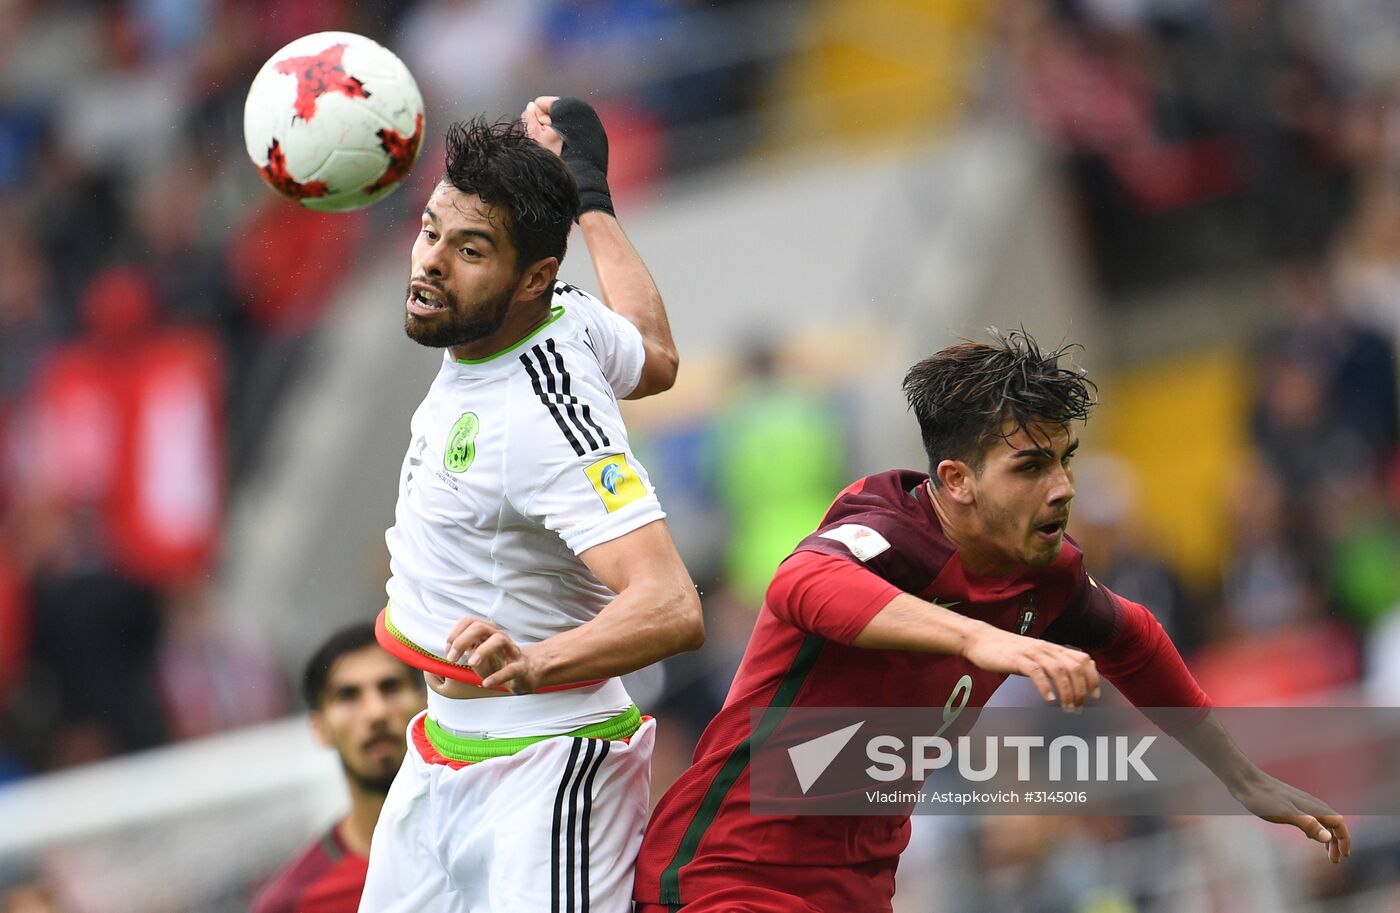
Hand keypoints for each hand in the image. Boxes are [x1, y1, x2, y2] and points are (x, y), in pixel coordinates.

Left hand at [444, 617, 540, 694]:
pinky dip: (498, 676)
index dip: (455, 633)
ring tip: (471, 663)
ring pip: (499, 639)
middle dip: (462, 640)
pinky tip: (486, 683)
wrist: (525, 673)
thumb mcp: (477, 654)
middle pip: (481, 627)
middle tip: (452, 658)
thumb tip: (451, 649)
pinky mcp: (521, 667)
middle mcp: (499, 637)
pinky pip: (511, 668)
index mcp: (488, 633)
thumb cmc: (497, 663)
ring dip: (482, 650)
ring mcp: (511, 651)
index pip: (469, 621)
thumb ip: (466, 648)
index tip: (447, 649)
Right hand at [520, 94, 612, 217]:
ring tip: (555, 148)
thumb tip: (531, 106)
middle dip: (547, 124)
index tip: (536, 130)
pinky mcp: (598, 137)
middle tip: (544, 140)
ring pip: (567, 124)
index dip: (535, 116)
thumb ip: (530, 118)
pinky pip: (578, 134)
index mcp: (568, 107)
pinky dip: (570, 140)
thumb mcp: (535, 137)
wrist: (581, 183)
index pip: (544, 103)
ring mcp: (593, 124)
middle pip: (556, 113)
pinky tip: (566, 152)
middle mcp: (584, 112)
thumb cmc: (556, 159)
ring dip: (558, 132)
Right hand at [961, 626, 1100, 711]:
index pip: (1082, 659)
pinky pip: (1035, 672)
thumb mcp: (1035, 655)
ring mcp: (1031, 652)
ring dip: (1066, 692)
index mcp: (1052, 648)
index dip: (1092, 677)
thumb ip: (1054, 662)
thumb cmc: (1008, 651)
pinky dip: (1045, 686)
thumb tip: (1075, 674)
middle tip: (1078, 708)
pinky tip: (1048, 699)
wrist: (981, 639)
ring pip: (1058, 670)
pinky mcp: (1016, 658)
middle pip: (1074, 667)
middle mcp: (1045, 648)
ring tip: (1066, 708)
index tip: (1094, 696)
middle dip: (1080, 690)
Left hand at [1230, 771, 1350, 862]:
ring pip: (1323, 820)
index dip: (1344, 840)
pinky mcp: (1290, 802)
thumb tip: (1328, 837)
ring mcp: (1300, 802)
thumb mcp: (1284, 813)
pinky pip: (1312, 817)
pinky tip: (1309, 836)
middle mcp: (1310, 803)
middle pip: (1334, 823)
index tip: (1342, 856)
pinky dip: (1317, 829)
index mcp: (1312, 806)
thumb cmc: (1262, 798)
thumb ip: (1307, 824)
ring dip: (1328, 836)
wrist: (1244, 780)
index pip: (1339, 823)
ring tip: (1327, 852)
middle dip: (1338, 842)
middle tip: (1334, 860)